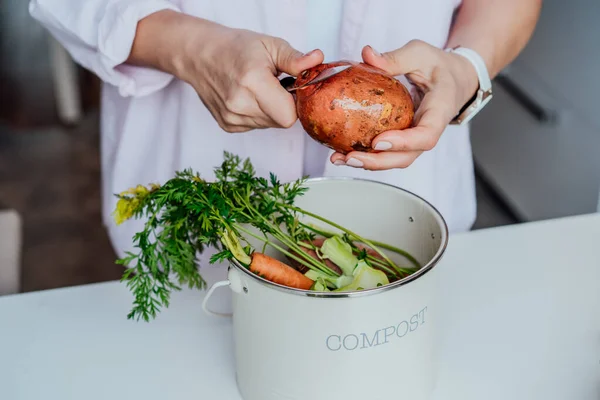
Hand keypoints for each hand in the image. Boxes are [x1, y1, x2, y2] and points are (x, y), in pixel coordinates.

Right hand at [179, 21, 323, 132]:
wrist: (200, 56)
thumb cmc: (235, 47)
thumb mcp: (270, 45)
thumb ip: (295, 59)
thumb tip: (317, 61)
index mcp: (252, 82)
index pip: (289, 114)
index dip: (296, 103)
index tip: (292, 88)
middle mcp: (240, 105)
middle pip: (281, 121)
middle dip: (285, 105)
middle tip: (277, 86)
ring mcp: (232, 118)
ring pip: (270, 125)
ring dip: (272, 110)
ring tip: (260, 89)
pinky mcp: (228, 126)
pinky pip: (256, 126)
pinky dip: (258, 114)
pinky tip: (249, 97)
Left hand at [330, 40, 478, 169]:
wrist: (453, 79)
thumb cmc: (438, 65)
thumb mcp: (420, 53)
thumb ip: (395, 57)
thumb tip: (367, 54)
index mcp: (439, 111)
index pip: (426, 136)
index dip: (403, 143)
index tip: (378, 141)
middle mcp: (428, 131)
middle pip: (406, 157)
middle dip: (377, 161)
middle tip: (350, 157)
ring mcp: (415, 139)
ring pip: (395, 159)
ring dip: (367, 163)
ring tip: (338, 159)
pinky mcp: (403, 139)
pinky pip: (386, 152)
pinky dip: (365, 155)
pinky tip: (341, 153)